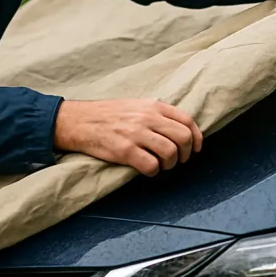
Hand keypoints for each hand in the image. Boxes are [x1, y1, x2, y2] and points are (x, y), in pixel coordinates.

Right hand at [53, 99, 202, 175]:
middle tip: (178, 161)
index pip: (187, 121)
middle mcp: (147, 118)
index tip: (196, 148)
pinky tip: (146, 169)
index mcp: (152, 106)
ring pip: (170, 153)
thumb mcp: (135, 105)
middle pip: (183, 138)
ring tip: (161, 165)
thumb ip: (156, 114)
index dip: (197, 138)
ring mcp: (136, 134)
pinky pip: (151, 166)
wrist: (78, 121)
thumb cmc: (107, 115)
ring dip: (170, 164)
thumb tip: (179, 128)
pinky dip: (153, 171)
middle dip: (186, 154)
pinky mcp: (125, 151)